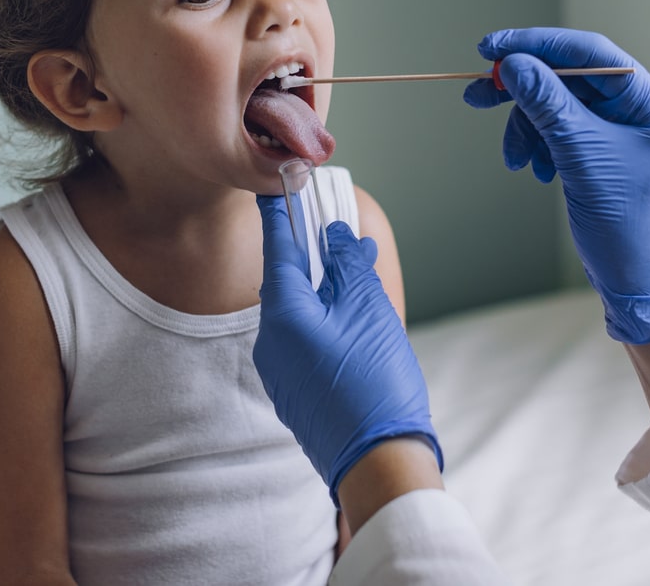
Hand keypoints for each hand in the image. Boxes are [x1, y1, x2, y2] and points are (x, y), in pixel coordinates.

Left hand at [255, 195, 441, 501]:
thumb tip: (336, 237)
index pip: (277, 250)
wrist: (378, 463)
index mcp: (284, 315)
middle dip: (315, 257)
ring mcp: (280, 371)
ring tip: (360, 275)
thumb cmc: (375, 382)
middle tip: (338, 232)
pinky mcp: (295, 393)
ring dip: (327, 291)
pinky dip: (327, 322)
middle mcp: (271, 342)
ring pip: (300, 315)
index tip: (276, 187)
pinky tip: (355, 319)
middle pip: (288, 283)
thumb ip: (349, 265)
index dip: (281, 215)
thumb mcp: (369, 309)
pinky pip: (305, 342)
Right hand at [463, 27, 649, 343]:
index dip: (539, 45)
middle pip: (571, 80)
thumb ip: (549, 104)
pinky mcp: (604, 156)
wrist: (639, 287)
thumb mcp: (582, 158)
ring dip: (528, 127)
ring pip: (559, 108)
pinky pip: (561, 133)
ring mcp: (623, 135)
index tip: (492, 48)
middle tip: (478, 94)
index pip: (592, 53)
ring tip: (515, 159)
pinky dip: (540, 146)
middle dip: (524, 90)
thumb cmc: (627, 228)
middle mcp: (641, 113)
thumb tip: (515, 64)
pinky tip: (534, 170)